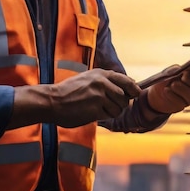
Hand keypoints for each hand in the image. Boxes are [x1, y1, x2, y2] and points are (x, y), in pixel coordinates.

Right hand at [10, 69, 140, 128]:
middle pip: (124, 97)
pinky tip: (93, 113)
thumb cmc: (69, 91)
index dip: (133, 88)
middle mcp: (102, 82)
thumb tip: (128, 86)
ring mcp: (99, 95)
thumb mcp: (87, 78)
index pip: (125, 80)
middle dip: (121, 104)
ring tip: (98, 110)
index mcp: (101, 74)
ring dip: (112, 112)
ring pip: (118, 108)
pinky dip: (104, 116)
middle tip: (109, 106)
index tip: (136, 93)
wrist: (52, 101)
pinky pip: (109, 115)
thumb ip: (105, 81)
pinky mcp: (96, 108)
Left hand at [147, 66, 189, 113]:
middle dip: (188, 80)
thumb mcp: (170, 71)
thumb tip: (180, 69)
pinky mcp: (182, 106)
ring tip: (172, 85)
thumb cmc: (166, 79)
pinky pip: (180, 102)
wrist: (156, 92)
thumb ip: (177, 69)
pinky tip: (167, 90)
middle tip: (181, 77)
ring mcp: (189, 99)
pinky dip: (172, 95)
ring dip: (180, 88)